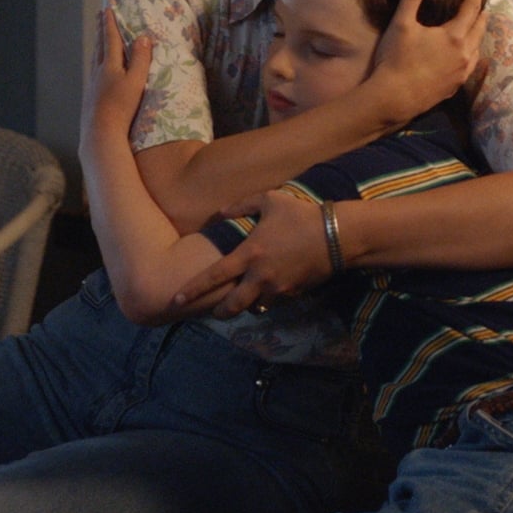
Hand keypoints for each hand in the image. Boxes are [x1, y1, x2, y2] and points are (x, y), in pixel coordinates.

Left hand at [82, 9, 150, 136]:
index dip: (110, 23)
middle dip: (101, 29)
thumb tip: (142, 37)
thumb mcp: (135, 82)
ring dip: (98, 45)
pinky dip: (96, 62)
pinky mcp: (90, 98)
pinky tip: (97, 70)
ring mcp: (92, 85)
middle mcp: (97, 72)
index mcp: (108, 65)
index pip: (110, 39)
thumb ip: (140, 59)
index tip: (107, 8)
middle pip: (99, 46)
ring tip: (99, 38)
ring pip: (94, 59)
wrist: (100, 133)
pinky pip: (93, 72)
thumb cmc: (121, 108)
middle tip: (99, 16)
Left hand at [173, 190, 333, 317]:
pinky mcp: (294, 293)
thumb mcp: (269, 200)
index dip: (193, 290)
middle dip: (219, 312)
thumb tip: (219, 212)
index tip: (176, 299)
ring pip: (254, 307)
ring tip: (243, 299)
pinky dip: (268, 299)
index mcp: (249, 254)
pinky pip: (274, 301)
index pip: (214, 276)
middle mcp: (260, 277)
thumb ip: (240, 206)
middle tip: (213, 311)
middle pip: (232, 306)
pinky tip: (269, 289)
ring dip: (246, 305)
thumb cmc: (301, 214)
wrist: (337, 235)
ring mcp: (278, 288)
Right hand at [367, 0, 484, 119]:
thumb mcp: (402, 23)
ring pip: (477, 49)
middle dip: (481, 13)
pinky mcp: (454, 87)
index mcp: (454, 36)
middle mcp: (464, 54)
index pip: (471, 8)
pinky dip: (471, 54)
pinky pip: (469, 66)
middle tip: (481, 3)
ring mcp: (461, 73)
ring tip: (475, 27)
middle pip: (479, 29)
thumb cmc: (397, 59)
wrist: (394, 98)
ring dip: (478, 35)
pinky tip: (464, 56)